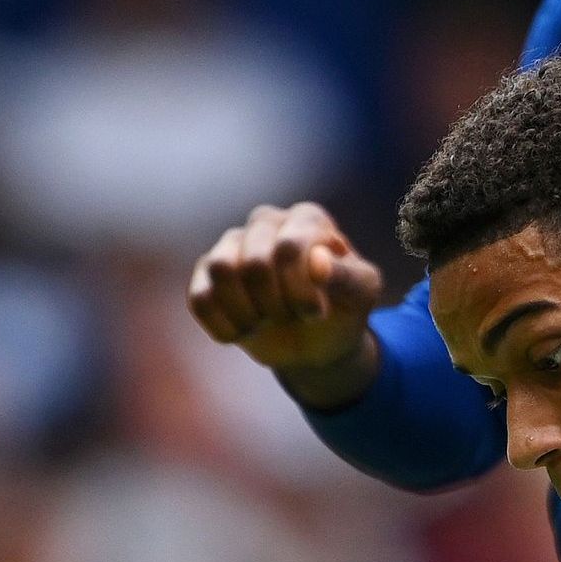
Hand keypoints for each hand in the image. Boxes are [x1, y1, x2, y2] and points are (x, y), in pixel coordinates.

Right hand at [185, 202, 386, 407]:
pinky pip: (200, 298)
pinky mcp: (207, 275)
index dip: (299, 292)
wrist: (319, 342)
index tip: (317, 314)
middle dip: (274, 305)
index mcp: (306, 219)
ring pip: (220, 269)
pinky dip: (223, 326)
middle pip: (253, 262)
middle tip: (291, 318)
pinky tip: (244, 333)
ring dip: (246, 313)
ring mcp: (233, 245)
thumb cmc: (344, 309)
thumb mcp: (361, 296)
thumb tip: (318, 261)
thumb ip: (347, 276)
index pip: (288, 248)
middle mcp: (266, 222)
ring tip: (265, 324)